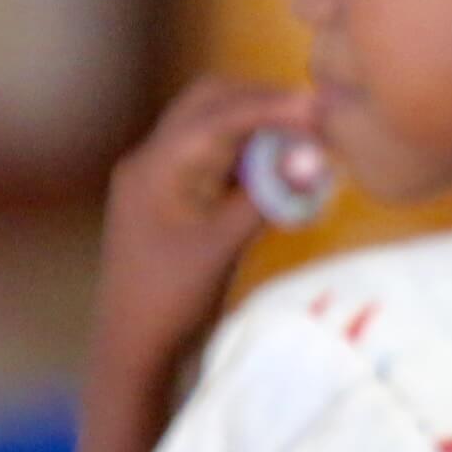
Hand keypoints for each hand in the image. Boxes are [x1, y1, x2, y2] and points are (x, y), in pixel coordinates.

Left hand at [95, 77, 319, 366]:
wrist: (134, 348)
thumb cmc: (170, 302)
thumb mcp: (223, 247)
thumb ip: (268, 196)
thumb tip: (317, 156)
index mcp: (153, 168)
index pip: (216, 116)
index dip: (270, 106)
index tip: (317, 106)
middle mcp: (152, 160)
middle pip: (211, 103)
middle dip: (263, 102)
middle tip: (314, 116)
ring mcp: (162, 176)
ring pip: (216, 125)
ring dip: (260, 126)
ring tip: (306, 141)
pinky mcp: (177, 194)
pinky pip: (218, 155)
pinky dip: (253, 153)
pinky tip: (283, 169)